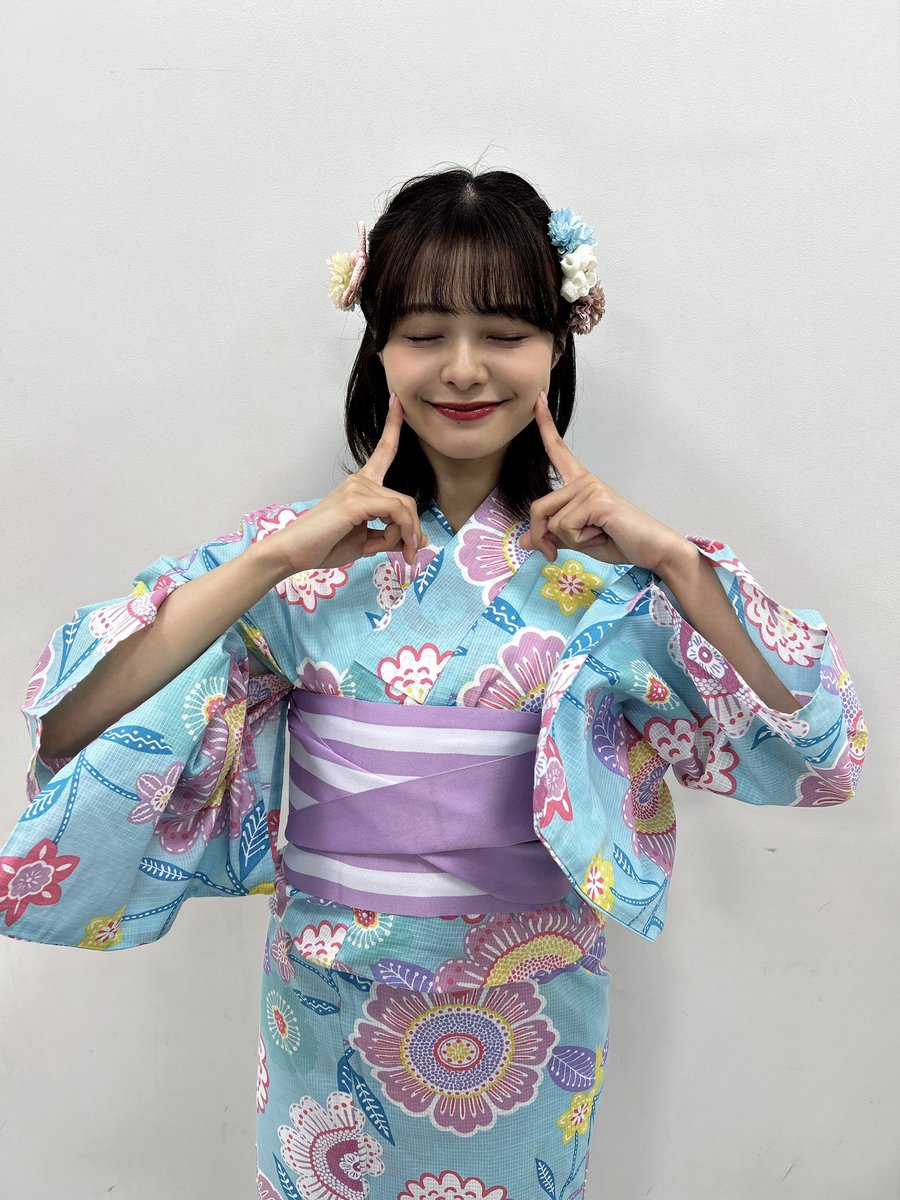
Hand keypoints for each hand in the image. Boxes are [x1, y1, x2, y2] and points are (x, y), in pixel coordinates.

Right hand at [266, 394, 426, 571]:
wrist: (293, 553)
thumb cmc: (325, 545)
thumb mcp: (366, 541)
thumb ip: (392, 537)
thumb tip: (421, 542)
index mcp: (361, 484)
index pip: (383, 450)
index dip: (392, 425)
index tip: (397, 401)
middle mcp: (360, 480)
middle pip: (406, 500)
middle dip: (411, 531)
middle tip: (409, 555)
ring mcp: (357, 488)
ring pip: (404, 508)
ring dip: (405, 536)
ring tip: (394, 554)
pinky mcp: (355, 501)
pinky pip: (396, 512)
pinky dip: (401, 532)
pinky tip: (389, 547)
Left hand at [517, 391, 691, 575]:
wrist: (652, 549)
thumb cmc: (619, 541)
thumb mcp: (577, 540)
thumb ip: (551, 536)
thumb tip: (524, 541)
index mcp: (580, 484)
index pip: (558, 451)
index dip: (545, 425)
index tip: (538, 399)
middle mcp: (584, 480)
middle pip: (538, 508)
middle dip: (542, 536)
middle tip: (556, 552)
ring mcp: (591, 487)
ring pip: (552, 521)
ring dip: (569, 540)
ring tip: (596, 535)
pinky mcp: (597, 500)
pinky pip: (566, 527)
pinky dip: (580, 540)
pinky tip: (601, 534)